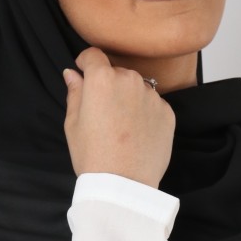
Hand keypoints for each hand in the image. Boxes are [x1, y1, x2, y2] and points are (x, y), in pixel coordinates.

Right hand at [61, 46, 174, 188]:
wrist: (124, 185)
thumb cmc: (92, 156)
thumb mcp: (72, 124)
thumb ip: (74, 93)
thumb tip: (72, 74)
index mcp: (102, 79)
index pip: (93, 55)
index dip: (86, 63)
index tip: (84, 73)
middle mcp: (129, 80)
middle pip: (116, 72)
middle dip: (108, 84)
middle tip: (102, 112)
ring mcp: (152, 95)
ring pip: (137, 87)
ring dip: (129, 98)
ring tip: (121, 126)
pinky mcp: (167, 112)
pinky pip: (153, 104)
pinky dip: (145, 113)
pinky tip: (136, 134)